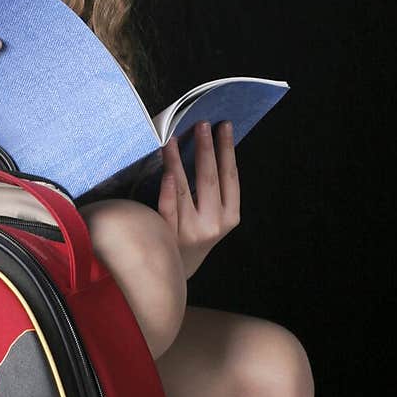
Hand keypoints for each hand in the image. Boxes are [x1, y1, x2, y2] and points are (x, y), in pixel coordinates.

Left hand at [157, 121, 239, 278]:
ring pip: (184, 188)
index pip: (230, 176)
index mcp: (230, 216)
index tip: (224, 125)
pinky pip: (167, 208)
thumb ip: (214, 192)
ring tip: (173, 138)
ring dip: (178, 161)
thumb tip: (208, 147)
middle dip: (206, 148)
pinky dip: (167, 189)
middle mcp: (213, 224)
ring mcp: (190, 231)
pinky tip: (166, 171)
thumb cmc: (195, 235)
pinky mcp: (168, 236)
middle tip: (201, 123)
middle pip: (209, 179)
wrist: (176, 272)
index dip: (227, 150)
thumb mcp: (214, 218)